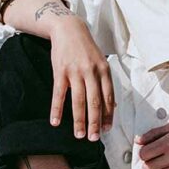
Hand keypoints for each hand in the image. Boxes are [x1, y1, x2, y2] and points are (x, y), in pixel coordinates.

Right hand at [48, 18, 115, 140]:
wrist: (69, 29)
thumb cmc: (86, 49)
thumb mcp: (100, 63)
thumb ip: (105, 83)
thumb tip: (112, 106)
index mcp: (104, 71)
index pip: (108, 97)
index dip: (108, 115)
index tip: (107, 129)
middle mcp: (91, 72)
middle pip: (95, 102)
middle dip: (95, 122)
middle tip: (93, 138)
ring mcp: (75, 72)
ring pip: (78, 101)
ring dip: (79, 120)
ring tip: (78, 135)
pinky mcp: (60, 72)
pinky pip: (58, 94)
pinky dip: (57, 110)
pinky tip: (55, 122)